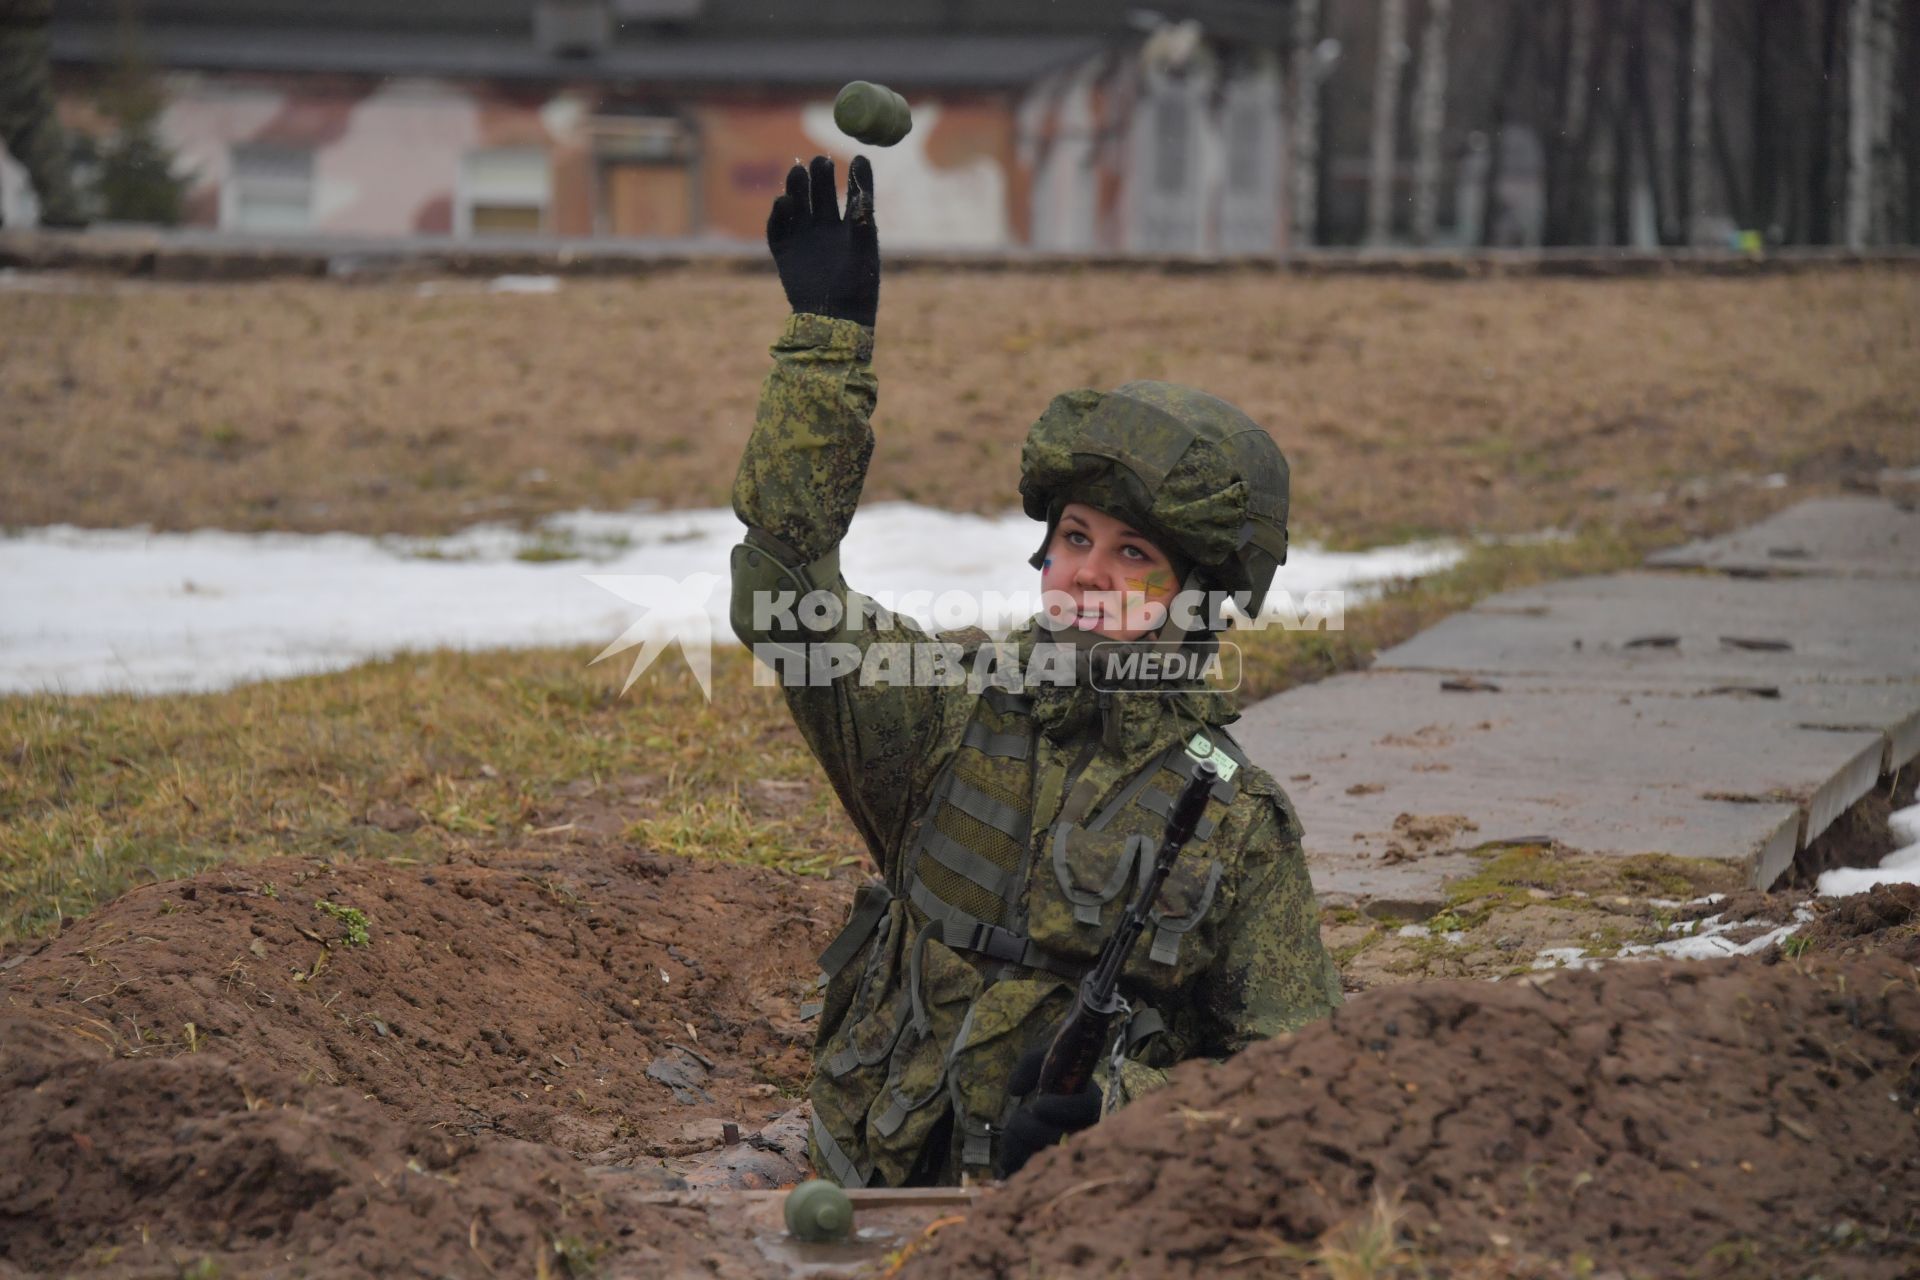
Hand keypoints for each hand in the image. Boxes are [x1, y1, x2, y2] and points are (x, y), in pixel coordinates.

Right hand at [766, 154, 879, 328]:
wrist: (834, 319)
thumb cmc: (857, 288)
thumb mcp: (864, 254)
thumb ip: (862, 222)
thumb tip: (864, 195)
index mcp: (851, 226)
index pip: (853, 193)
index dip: (857, 176)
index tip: (860, 158)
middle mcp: (826, 227)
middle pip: (821, 192)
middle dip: (819, 176)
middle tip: (819, 161)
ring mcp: (804, 237)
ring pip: (798, 204)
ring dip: (797, 188)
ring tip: (799, 173)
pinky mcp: (784, 250)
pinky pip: (778, 227)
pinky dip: (779, 213)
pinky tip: (784, 202)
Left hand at [994, 1043, 1101, 1178]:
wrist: (1066, 1105)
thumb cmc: (1060, 1078)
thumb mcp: (1050, 1058)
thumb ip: (1031, 1062)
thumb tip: (1014, 1090)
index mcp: (1091, 1102)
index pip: (1086, 1107)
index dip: (1060, 1107)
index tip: (1037, 1104)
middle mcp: (1088, 1132)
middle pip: (1061, 1140)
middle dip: (1030, 1129)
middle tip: (1021, 1115)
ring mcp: (1074, 1155)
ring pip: (1045, 1161)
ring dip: (1018, 1146)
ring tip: (1012, 1133)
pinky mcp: (1056, 1173)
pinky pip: (1033, 1176)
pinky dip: (1015, 1164)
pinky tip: (1010, 1152)